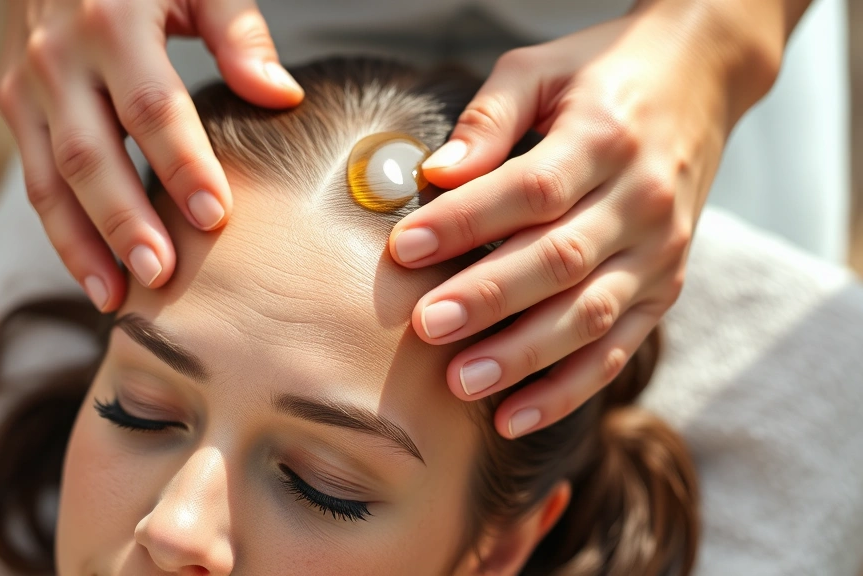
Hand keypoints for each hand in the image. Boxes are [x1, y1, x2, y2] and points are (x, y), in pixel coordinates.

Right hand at [0, 0, 302, 310]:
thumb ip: (238, 31)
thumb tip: (280, 95)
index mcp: (112, 21)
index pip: (152, 107)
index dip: (183, 165)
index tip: (216, 217)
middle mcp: (59, 57)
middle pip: (92, 155)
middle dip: (126, 221)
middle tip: (162, 275)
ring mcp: (27, 85)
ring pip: (50, 180)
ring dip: (82, 245)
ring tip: (118, 299)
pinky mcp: (14, 104)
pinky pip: (35, 179)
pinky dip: (62, 232)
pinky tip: (94, 274)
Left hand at [389, 1, 785, 437]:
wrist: (701, 79)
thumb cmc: (601, 76)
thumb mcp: (540, 70)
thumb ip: (488, 119)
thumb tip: (435, 174)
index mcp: (604, 139)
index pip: (529, 189)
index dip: (466, 221)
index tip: (404, 247)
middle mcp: (641, 200)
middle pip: (559, 259)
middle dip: (489, 298)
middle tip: (427, 326)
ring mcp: (660, 251)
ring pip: (590, 314)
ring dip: (524, 354)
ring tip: (462, 381)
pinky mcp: (665, 288)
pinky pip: (617, 348)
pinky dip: (567, 388)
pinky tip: (514, 414)